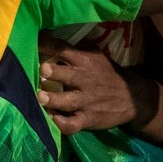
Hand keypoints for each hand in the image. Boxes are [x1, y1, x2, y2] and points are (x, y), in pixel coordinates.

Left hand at [37, 34, 161, 136]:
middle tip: (41, 71)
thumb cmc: (105, 73)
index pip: (62, 49)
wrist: (132, 97)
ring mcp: (86, 101)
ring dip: (52, 100)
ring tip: (40, 97)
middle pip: (66, 75)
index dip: (46, 44)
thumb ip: (74, 50)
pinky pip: (72, 124)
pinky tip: (51, 119)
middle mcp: (83, 80)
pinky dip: (61, 124)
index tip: (30, 43)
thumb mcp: (95, 56)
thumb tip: (46, 37)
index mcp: (83, 61)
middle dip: (52, 73)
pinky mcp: (88, 119)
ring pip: (67, 101)